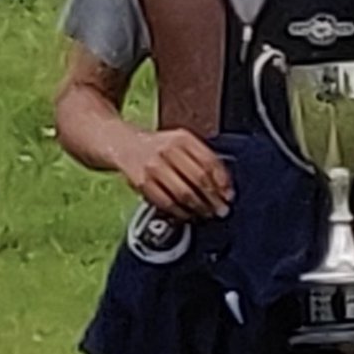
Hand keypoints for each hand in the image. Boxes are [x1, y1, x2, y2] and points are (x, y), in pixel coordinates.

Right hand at [114, 127, 233, 219]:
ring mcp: (154, 166)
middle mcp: (168, 150)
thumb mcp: (182, 142)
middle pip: (199, 179)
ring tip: (207, 214)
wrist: (124, 145)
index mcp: (183, 138)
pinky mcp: (142, 182)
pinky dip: (180, 212)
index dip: (222, 181)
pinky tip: (188, 215)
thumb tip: (224, 186)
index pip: (210, 161)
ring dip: (199, 208)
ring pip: (183, 193)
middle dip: (214, 199)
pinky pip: (166, 202)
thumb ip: (202, 159)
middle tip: (221, 210)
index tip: (229, 195)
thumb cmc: (159, 147)